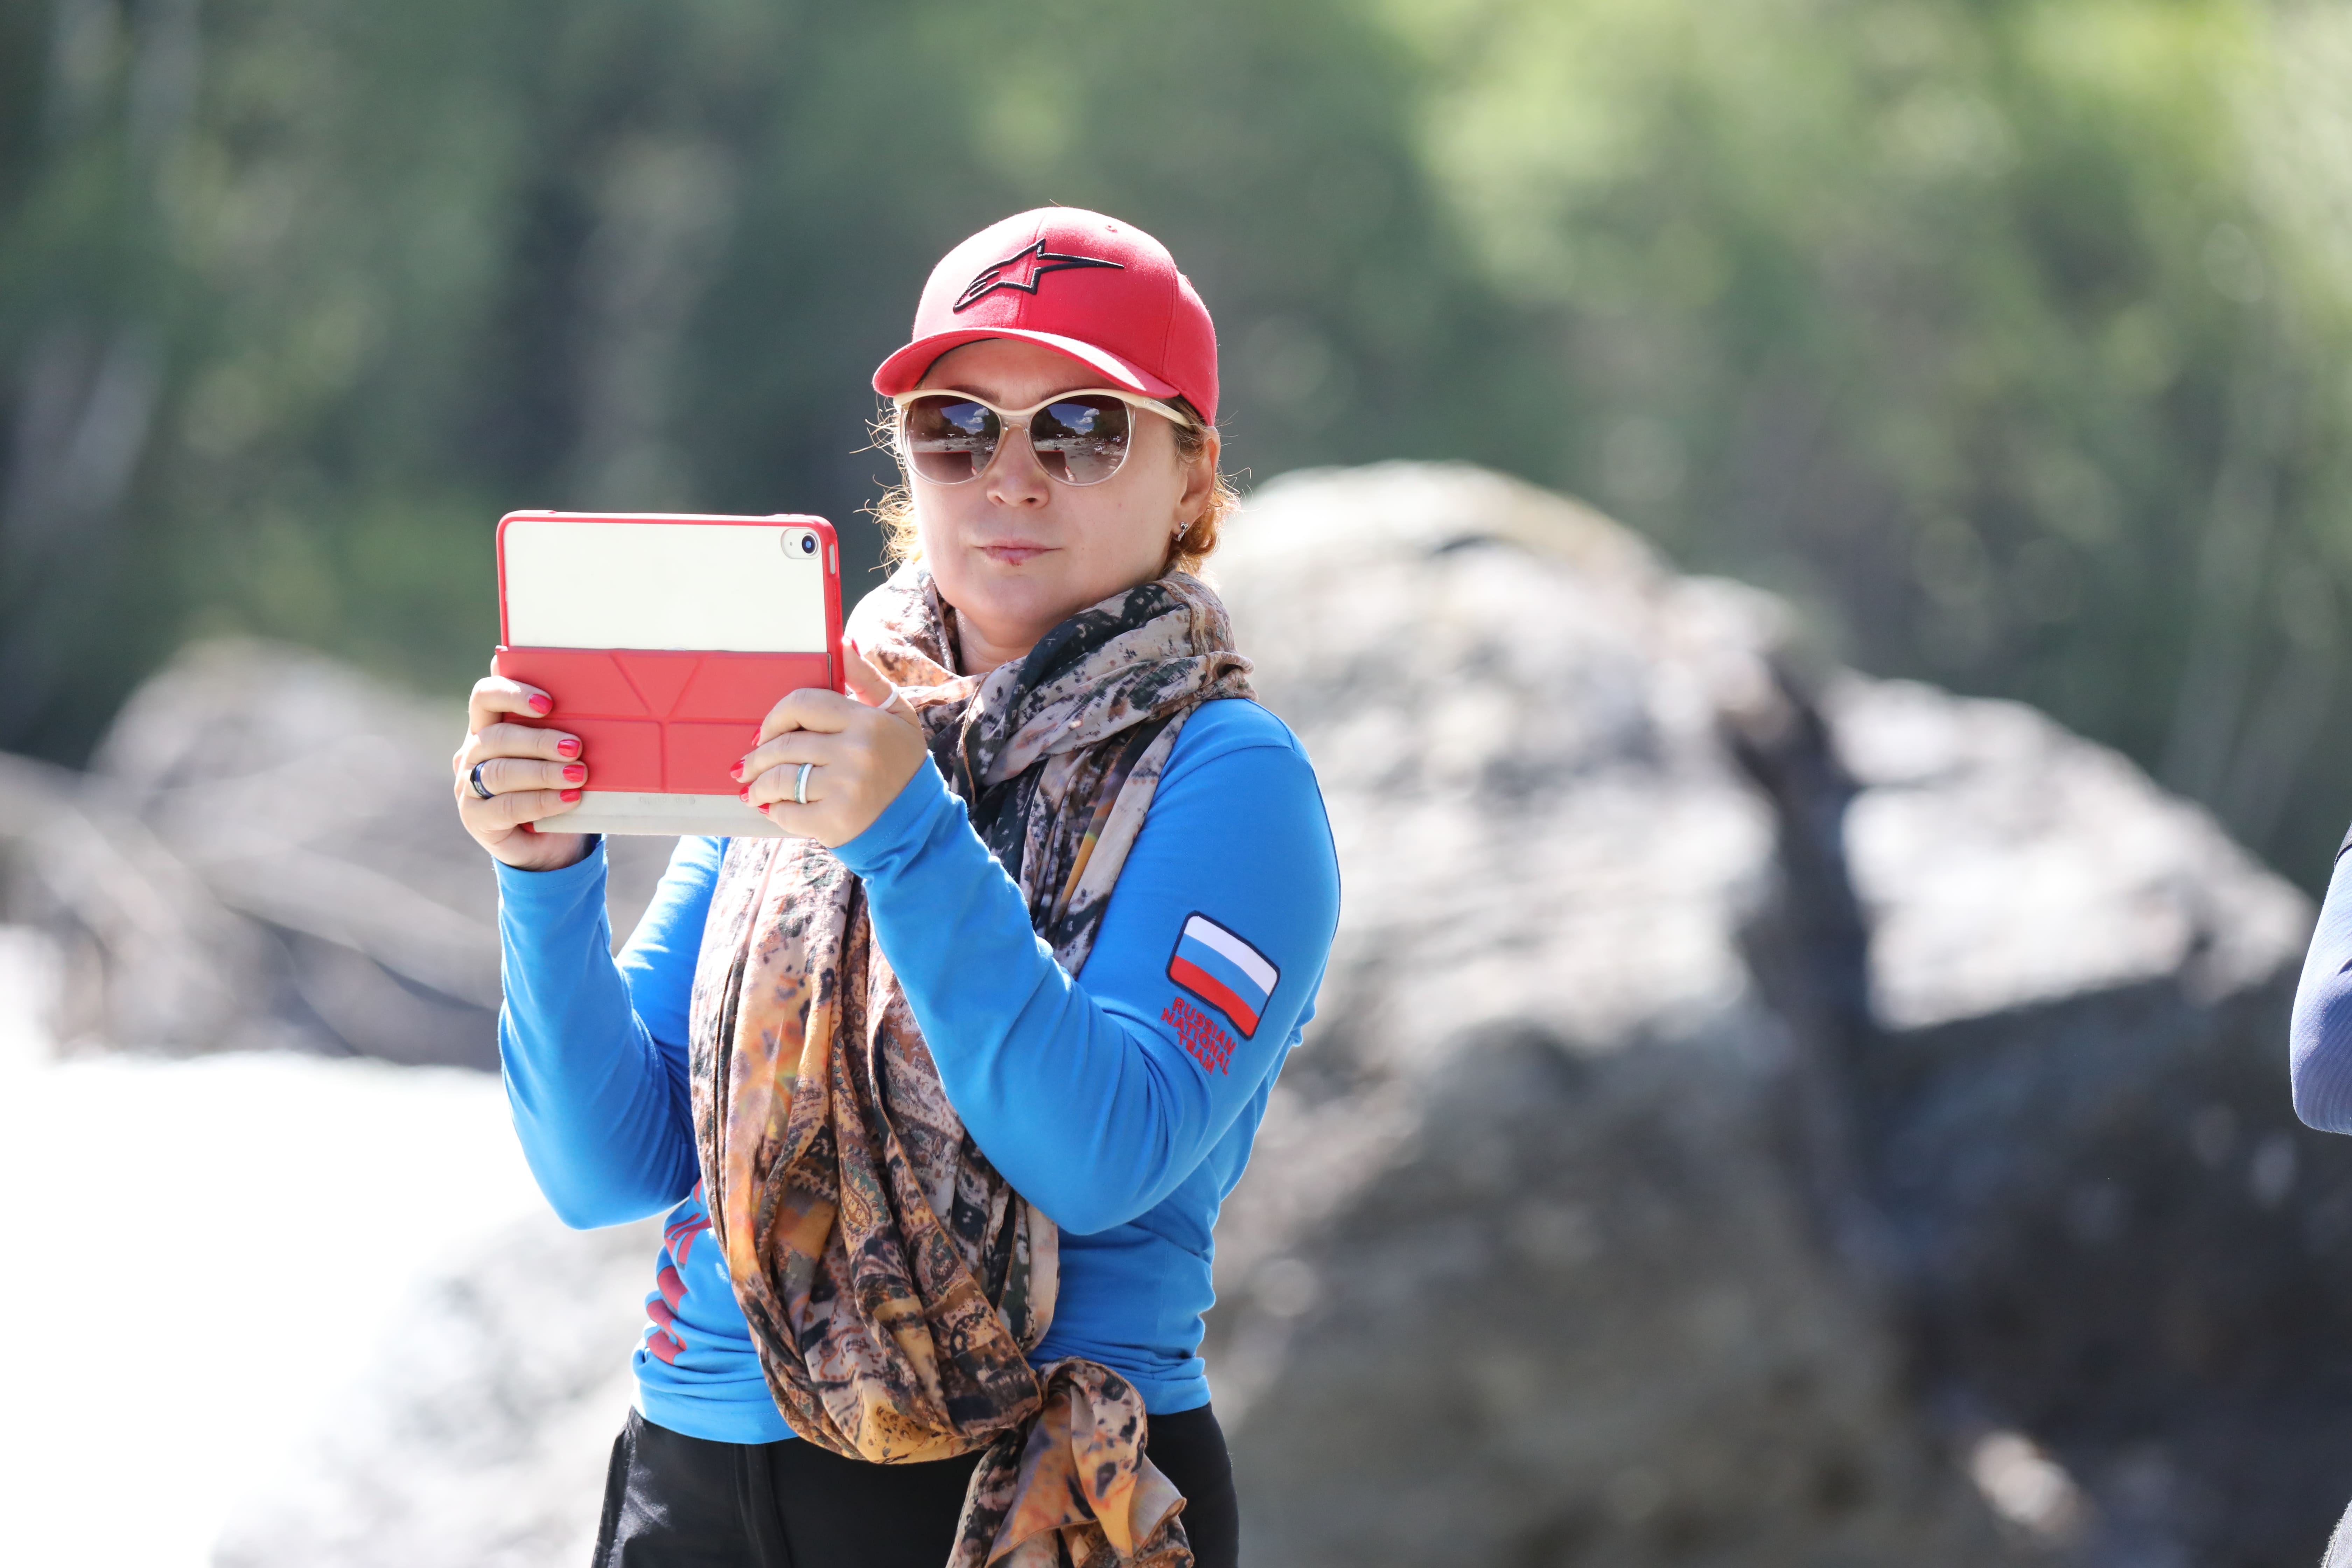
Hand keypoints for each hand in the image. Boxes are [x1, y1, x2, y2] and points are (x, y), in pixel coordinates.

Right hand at [452, 675, 591, 869]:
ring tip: (577, 775)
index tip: (548, 703)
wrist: (550, 842)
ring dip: (543, 773)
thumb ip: (561, 729)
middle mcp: (473, 753)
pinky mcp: (476, 818)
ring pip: (500, 772)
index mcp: (488, 726)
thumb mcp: (559, 754)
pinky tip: (569, 799)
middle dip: (539, 741)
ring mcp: (468, 787)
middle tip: (576, 747)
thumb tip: (590, 705)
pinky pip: (507, 807)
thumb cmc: (557, 785)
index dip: (511, 694)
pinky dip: (542, 801)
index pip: (485, 697)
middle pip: (496, 737)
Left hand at [738, 636, 927, 847]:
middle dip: (758, 756)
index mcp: (867, 721)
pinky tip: (772, 809)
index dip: (775, 717)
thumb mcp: (897, 716)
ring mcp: (845, 788)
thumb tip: (842, 643)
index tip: (766, 733)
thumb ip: (866, 680)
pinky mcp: (835, 822)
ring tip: (752, 790)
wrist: (920, 826)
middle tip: (747, 765)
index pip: (802, 703)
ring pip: (780, 779)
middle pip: (785, 744)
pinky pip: (787, 813)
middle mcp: (856, 752)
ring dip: (758, 786)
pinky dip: (774, 812)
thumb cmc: (903, 765)